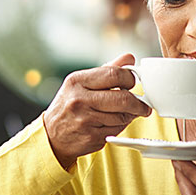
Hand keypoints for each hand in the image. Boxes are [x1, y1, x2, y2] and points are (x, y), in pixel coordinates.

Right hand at [43, 53, 151, 169]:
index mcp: (78, 81)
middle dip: (139, 103)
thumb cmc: (70, 105)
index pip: (115, 74)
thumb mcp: (81, 82)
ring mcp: (85, 120)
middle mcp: (80, 100)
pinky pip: (117, 131)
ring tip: (123, 114)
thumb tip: (129, 57)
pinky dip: (119, 128)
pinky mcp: (91, 137)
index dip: (130, 79)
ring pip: (123, 117)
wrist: (52, 135)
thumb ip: (107, 69)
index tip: (133, 83)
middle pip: (123, 99)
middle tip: (143, 106)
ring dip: (129, 116)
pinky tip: (111, 124)